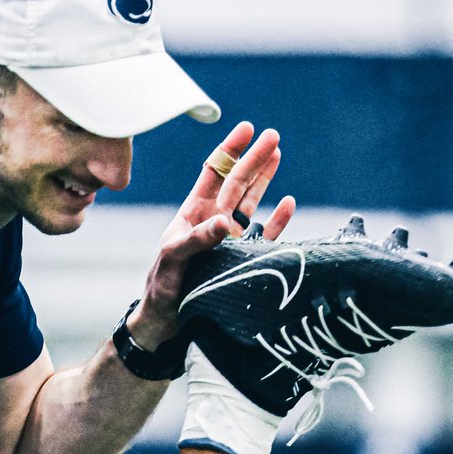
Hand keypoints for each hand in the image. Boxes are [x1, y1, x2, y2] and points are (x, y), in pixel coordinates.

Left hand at [128, 121, 296, 348]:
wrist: (169, 324)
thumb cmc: (163, 289)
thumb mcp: (173, 260)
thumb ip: (197, 240)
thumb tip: (226, 221)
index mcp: (193, 215)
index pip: (213, 174)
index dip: (229, 150)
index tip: (245, 129)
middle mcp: (213, 223)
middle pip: (238, 183)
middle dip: (254, 158)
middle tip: (273, 135)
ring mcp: (230, 240)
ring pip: (252, 202)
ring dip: (265, 179)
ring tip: (278, 153)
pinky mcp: (243, 260)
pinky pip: (265, 236)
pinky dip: (278, 220)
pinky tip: (289, 203)